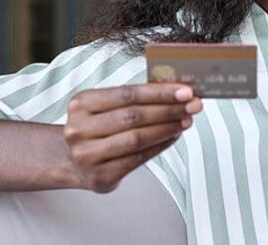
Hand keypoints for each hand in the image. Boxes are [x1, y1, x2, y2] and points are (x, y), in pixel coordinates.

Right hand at [63, 83, 201, 192]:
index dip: (159, 92)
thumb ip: (136, 99)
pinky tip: (173, 136)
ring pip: (137, 138)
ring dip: (168, 128)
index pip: (128, 94)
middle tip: (193, 106)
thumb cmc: (99, 127)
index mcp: (81, 104)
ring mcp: (87, 155)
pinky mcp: (100, 176)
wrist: (74, 161)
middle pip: (134, 116)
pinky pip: (138, 159)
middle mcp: (79, 129)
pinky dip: (160, 146)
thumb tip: (177, 92)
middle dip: (169, 110)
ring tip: (186, 121)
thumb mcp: (106, 106)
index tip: (185, 91)